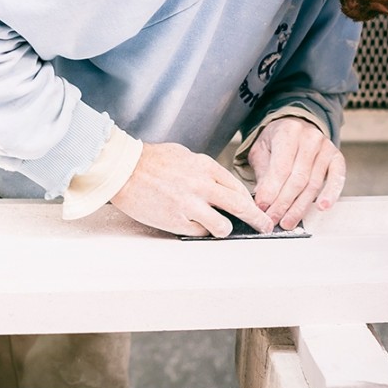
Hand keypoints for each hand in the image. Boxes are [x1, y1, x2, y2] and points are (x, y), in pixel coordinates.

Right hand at [110, 141, 272, 236]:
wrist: (123, 170)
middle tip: (264, 226)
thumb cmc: (150, 161)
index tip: (255, 208)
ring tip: (217, 227)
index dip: (250, 201)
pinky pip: (198, 232)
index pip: (238, 188)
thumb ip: (204, 171)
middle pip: (240, 206)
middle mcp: (201, 185)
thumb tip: (220, 186)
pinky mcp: (176, 220)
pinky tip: (191, 223)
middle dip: (257, 219)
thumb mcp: (184, 155)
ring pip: (222, 226)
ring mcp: (189, 204)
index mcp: (205, 166)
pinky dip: (199, 230)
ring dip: (223, 229)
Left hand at [247, 116, 345, 229]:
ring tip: (288, 221)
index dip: (271, 191)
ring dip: (300, 207)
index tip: (262, 208)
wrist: (296, 125)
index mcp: (288, 132)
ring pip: (314, 183)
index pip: (280, 168)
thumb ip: (263, 173)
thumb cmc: (277, 141)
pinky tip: (322, 207)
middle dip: (284, 203)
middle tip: (273, 219)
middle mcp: (310, 138)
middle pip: (298, 179)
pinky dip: (331, 194)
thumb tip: (262, 201)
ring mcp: (326, 148)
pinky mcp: (337, 157)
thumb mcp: (261, 150)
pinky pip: (337, 178)